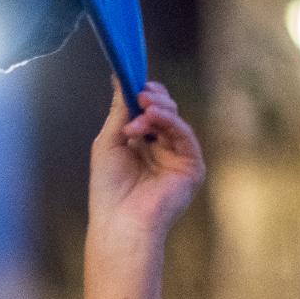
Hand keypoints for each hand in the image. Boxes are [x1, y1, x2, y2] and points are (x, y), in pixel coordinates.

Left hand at [86, 80, 204, 247]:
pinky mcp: (191, 168)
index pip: (150, 112)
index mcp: (142, 145)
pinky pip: (185, 136)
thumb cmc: (108, 188)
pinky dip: (170, 122)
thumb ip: (119, 110)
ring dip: (157, 110)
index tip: (134, 83)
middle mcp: (162, 150)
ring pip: (175, 121)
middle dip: (152, 99)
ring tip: (141, 107)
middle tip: (139, 93)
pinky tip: (151, 117)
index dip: (145, 95)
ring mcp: (178, 159)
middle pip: (166, 112)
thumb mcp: (109, 141)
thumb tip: (119, 77)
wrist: (119, 221)